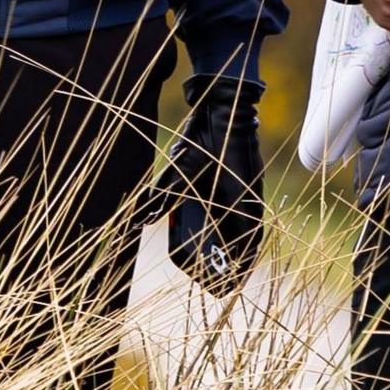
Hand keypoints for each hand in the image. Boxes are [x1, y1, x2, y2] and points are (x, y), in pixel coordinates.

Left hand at [165, 64, 264, 296]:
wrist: (225, 107)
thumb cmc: (205, 141)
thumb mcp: (181, 170)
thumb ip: (162, 196)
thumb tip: (139, 217)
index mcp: (242, 204)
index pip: (247, 245)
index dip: (239, 266)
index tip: (229, 283)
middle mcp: (250, 200)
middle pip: (246, 239)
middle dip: (232, 259)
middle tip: (215, 275)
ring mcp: (250, 190)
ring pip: (244, 225)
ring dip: (232, 242)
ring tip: (213, 256)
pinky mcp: (245, 181)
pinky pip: (242, 211)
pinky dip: (232, 225)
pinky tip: (215, 228)